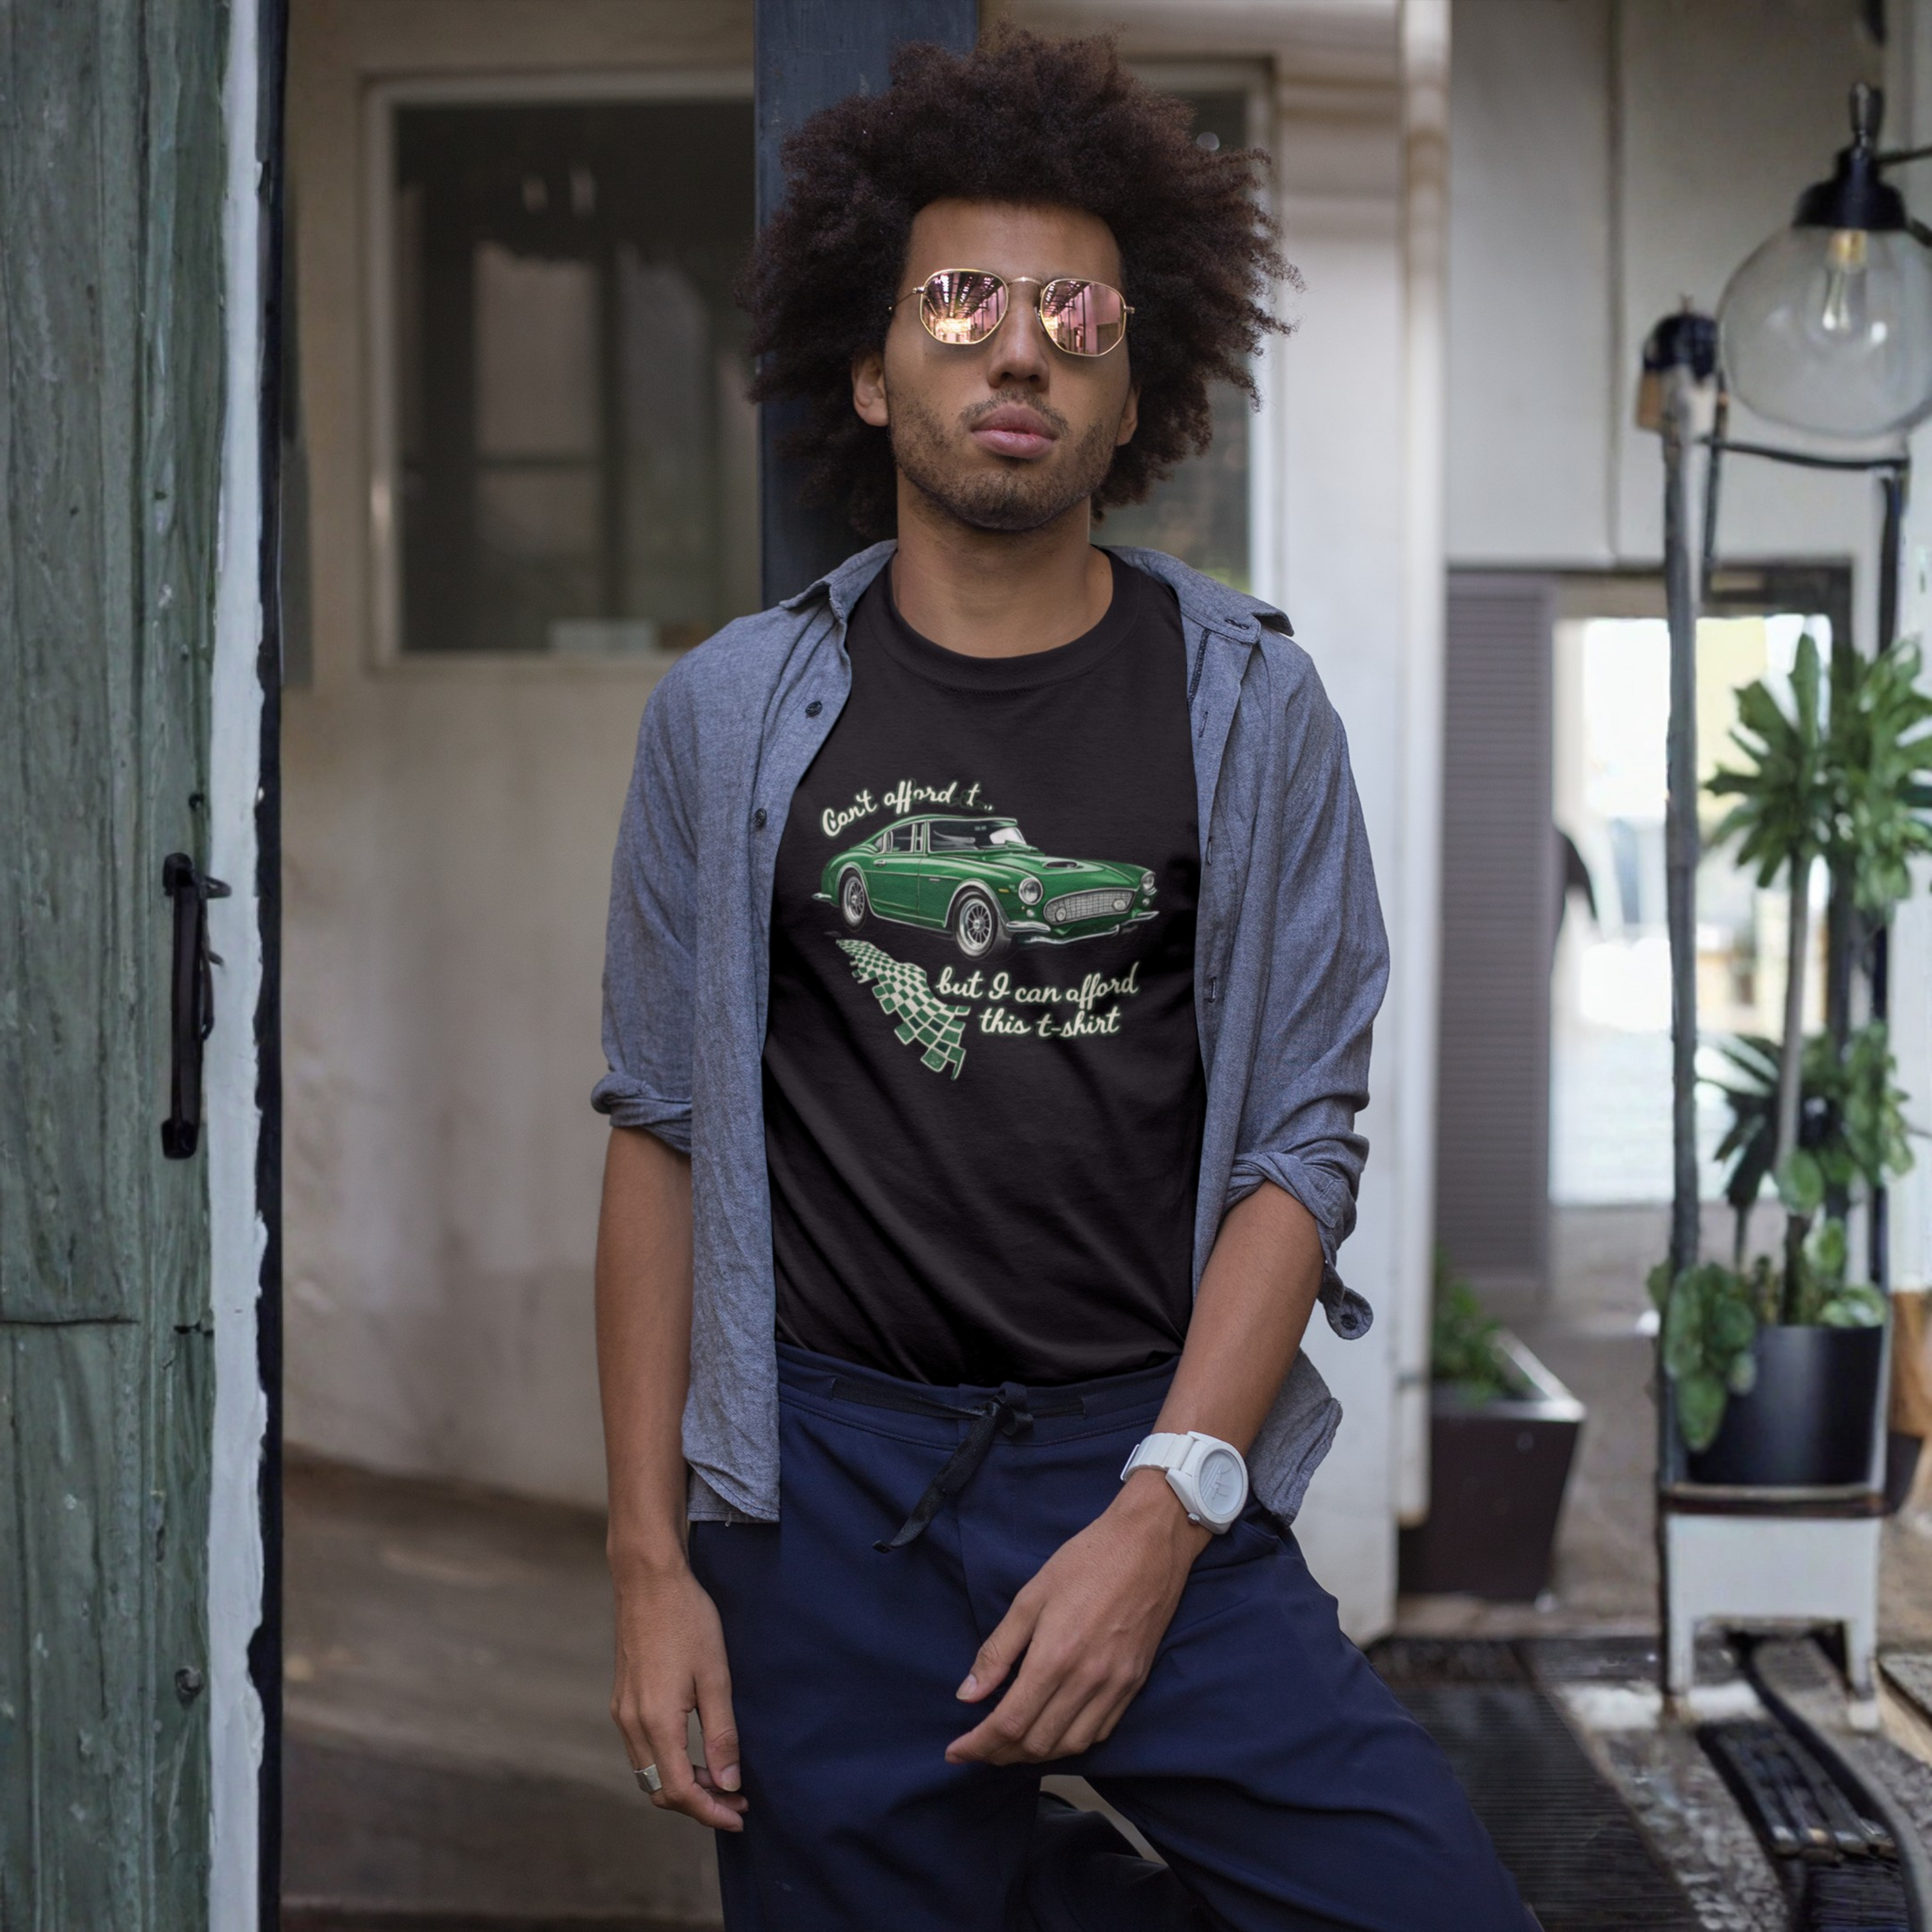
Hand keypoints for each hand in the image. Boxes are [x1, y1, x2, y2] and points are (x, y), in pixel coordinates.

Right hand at [608, 1558, 747, 1829]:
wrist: (649, 1580)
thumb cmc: (687, 1620)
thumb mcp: (715, 1676)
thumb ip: (721, 1734)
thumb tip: (727, 1782)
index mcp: (655, 1721)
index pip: (678, 1791)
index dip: (709, 1811)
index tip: (739, 1815)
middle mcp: (631, 1724)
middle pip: (660, 1789)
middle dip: (698, 1804)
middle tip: (736, 1799)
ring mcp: (622, 1712)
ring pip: (649, 1773)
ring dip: (682, 1785)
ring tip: (720, 1778)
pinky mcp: (622, 1700)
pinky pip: (642, 1751)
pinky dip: (668, 1763)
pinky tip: (694, 1753)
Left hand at [946, 1471, 1209, 1765]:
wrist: (1147, 1546)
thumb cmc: (1084, 1562)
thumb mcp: (1030, 1597)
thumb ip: (998, 1650)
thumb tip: (968, 1694)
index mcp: (1055, 1657)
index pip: (1009, 1723)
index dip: (978, 1745)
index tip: (955, 1752)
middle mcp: (1087, 1681)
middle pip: (1037, 1743)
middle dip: (1000, 1754)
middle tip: (978, 1747)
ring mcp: (1115, 1687)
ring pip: (1070, 1746)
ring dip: (1035, 1754)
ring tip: (1010, 1745)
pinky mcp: (1134, 1685)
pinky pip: (1100, 1732)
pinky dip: (1070, 1742)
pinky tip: (1053, 1730)